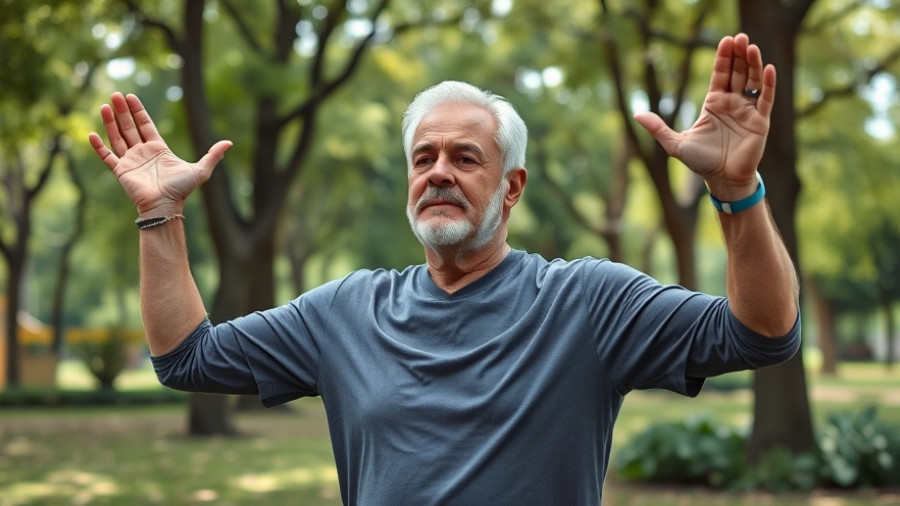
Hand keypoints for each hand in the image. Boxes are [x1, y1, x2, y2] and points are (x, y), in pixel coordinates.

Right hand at [88, 92, 230, 216]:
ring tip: (104, 105)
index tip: (130, 97)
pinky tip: (91, 134)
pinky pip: (107, 157)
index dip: (138, 111)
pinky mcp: (121, 171)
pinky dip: (99, 146)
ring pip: (117, 137)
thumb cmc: (182, 190)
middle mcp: (143, 153)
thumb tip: (230, 142)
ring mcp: (131, 161)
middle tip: (115, 94)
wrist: (166, 206)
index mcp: (159, 149)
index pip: (145, 125)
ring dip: (110, 122)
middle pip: (130, 127)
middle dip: (122, 111)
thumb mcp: (201, 170)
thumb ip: (213, 155)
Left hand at [634, 33, 775, 200]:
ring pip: (753, 81)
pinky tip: (769, 69)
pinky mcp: (760, 122)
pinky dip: (768, 84)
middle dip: (739, 55)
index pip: (720, 75)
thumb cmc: (701, 162)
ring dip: (753, 64)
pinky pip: (766, 99)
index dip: (723, 58)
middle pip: (737, 73)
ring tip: (751, 46)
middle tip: (739, 37)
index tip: (724, 40)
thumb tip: (636, 114)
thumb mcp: (675, 143)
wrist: (722, 180)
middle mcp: (732, 103)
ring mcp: (747, 111)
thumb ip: (658, 128)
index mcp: (714, 103)